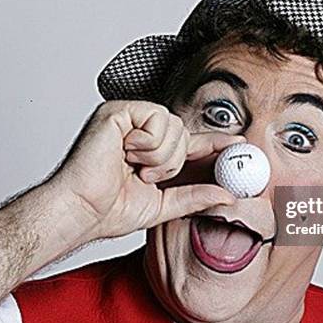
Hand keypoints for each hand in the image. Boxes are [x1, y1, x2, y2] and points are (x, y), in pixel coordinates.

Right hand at [49, 100, 243, 240]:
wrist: (82, 211)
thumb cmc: (109, 209)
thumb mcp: (164, 205)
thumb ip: (196, 196)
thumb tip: (228, 195)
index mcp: (150, 151)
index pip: (190, 141)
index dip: (214, 141)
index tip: (240, 144)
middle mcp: (140, 131)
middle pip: (184, 132)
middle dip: (172, 162)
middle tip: (147, 176)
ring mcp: (128, 118)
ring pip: (174, 126)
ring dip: (159, 156)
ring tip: (132, 166)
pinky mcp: (118, 111)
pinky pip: (156, 119)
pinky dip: (147, 143)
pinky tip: (125, 152)